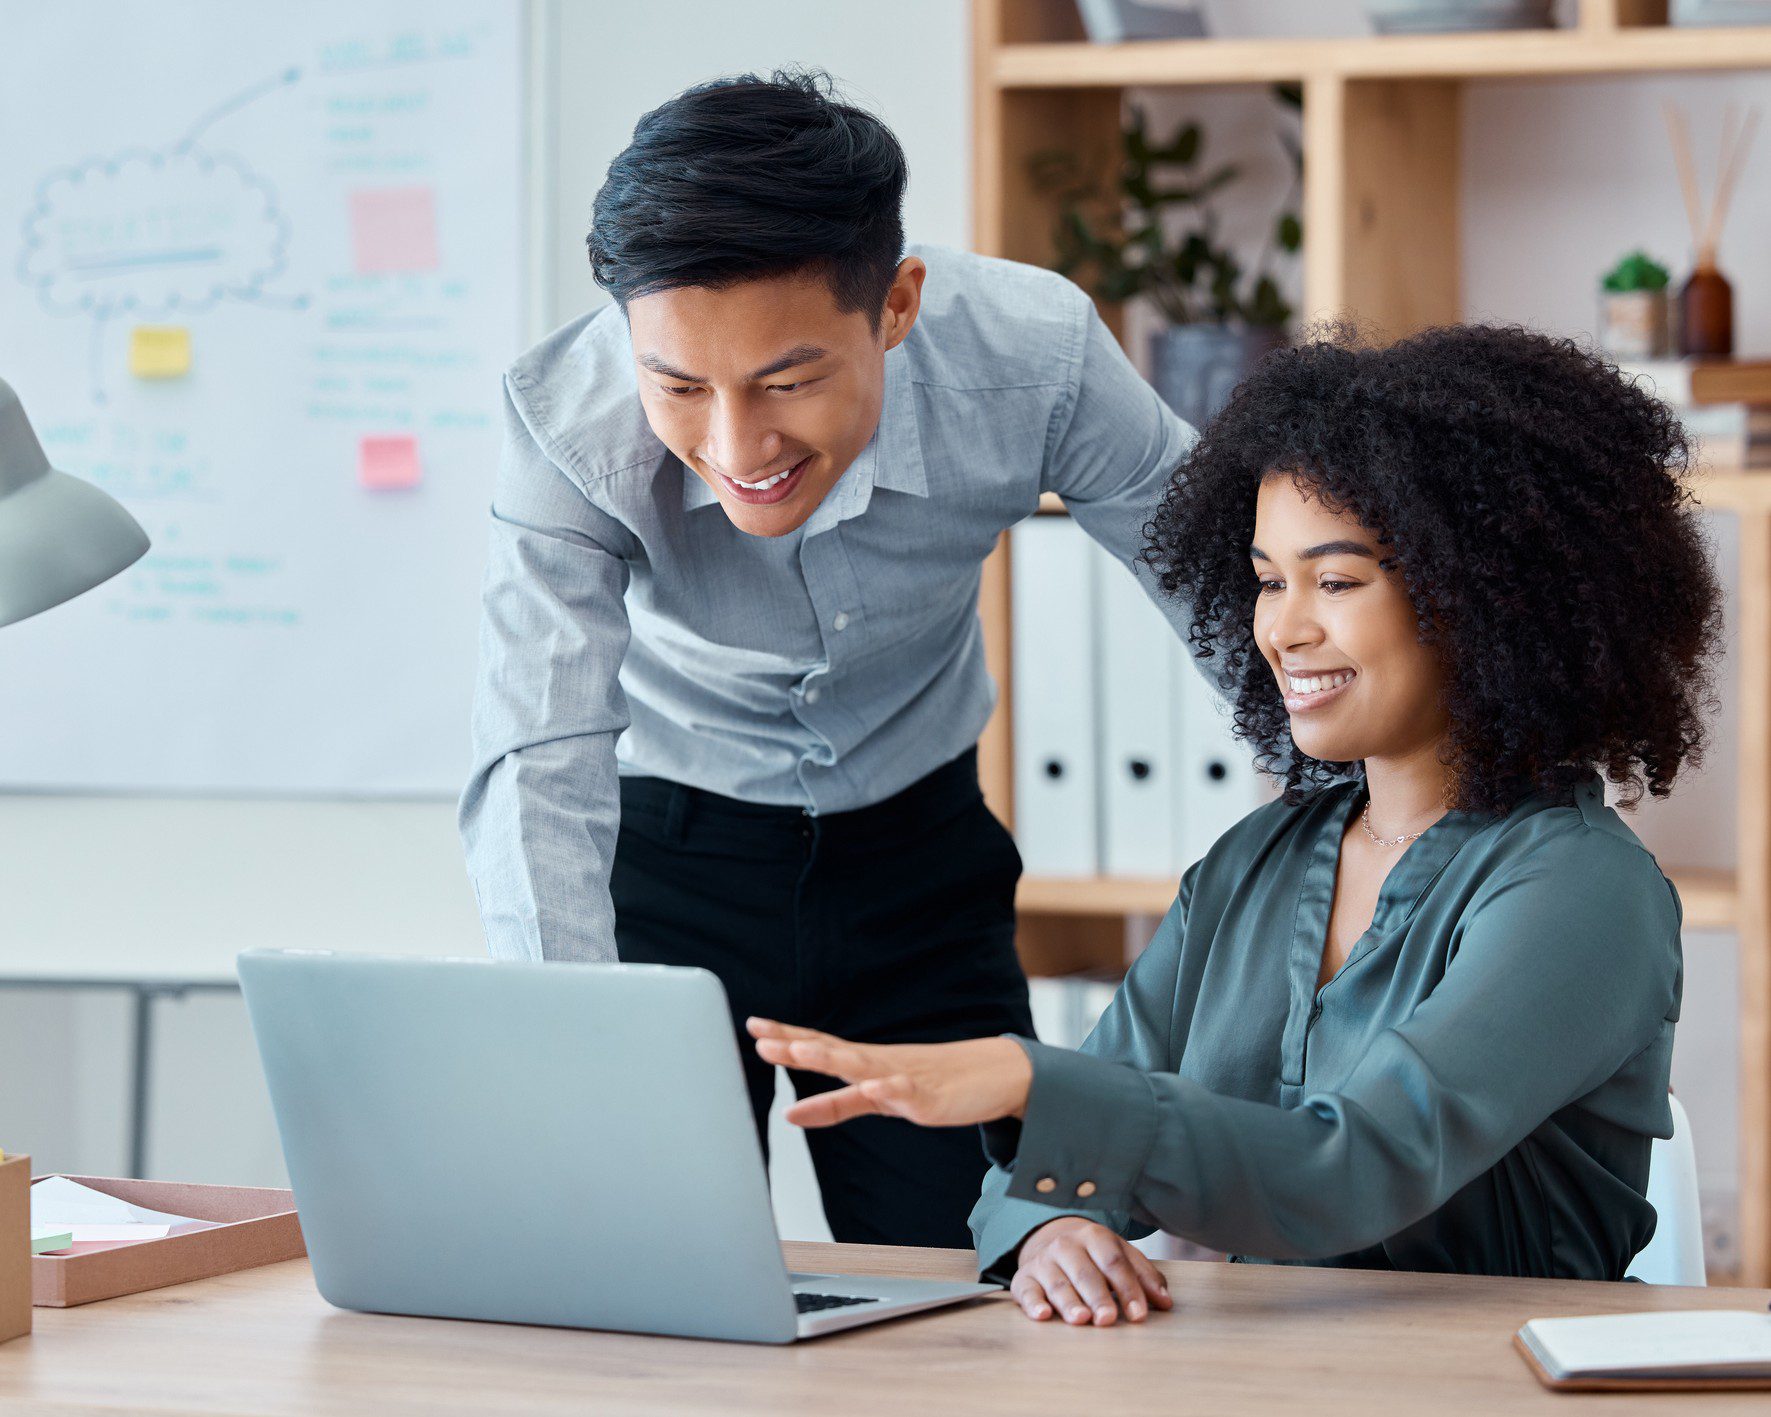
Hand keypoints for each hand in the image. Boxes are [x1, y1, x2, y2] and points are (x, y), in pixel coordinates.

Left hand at [747, 1018, 1031, 1127]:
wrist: (994, 1075)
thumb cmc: (933, 1083)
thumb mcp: (877, 1097)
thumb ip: (835, 1105)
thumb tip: (790, 1114)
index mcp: (866, 1062)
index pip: (820, 1045)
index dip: (787, 1037)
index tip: (754, 1027)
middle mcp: (880, 1063)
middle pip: (832, 1051)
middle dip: (797, 1046)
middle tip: (762, 1039)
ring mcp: (904, 1077)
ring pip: (862, 1067)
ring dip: (831, 1059)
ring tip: (800, 1053)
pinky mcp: (929, 1097)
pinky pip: (906, 1093)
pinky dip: (889, 1089)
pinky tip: (874, 1087)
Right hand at [1011, 1218, 1172, 1326]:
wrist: (1050, 1239)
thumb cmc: (1093, 1255)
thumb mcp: (1120, 1255)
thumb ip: (1144, 1276)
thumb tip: (1166, 1302)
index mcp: (1095, 1236)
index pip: (1114, 1262)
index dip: (1128, 1289)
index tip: (1139, 1315)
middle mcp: (1066, 1245)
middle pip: (1086, 1273)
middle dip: (1098, 1297)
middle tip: (1108, 1319)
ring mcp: (1043, 1261)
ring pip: (1058, 1283)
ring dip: (1069, 1302)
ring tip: (1081, 1320)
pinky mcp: (1023, 1278)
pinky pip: (1027, 1291)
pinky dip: (1033, 1303)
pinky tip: (1043, 1315)